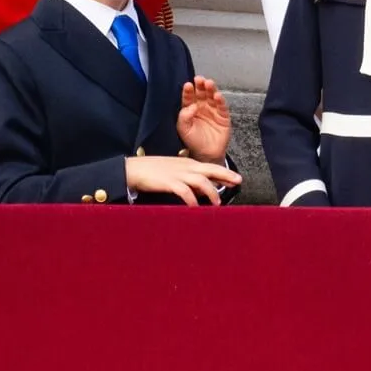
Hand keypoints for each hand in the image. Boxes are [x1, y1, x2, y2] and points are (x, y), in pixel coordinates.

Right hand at [124, 156, 240, 206]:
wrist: (133, 169)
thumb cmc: (152, 171)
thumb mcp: (174, 171)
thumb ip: (188, 178)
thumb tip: (202, 189)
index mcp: (187, 163)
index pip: (210, 167)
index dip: (224, 173)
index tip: (236, 179)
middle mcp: (185, 166)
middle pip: (211, 169)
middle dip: (226, 176)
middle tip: (238, 182)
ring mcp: (178, 173)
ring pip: (202, 181)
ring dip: (211, 192)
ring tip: (217, 203)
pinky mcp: (169, 182)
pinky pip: (185, 192)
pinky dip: (193, 200)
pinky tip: (196, 208)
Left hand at [177, 76, 231, 162]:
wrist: (206, 154)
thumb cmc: (193, 141)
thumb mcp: (183, 129)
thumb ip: (184, 116)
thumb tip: (191, 106)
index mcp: (190, 108)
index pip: (188, 97)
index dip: (188, 91)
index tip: (188, 85)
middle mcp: (202, 107)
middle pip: (201, 93)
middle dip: (200, 85)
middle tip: (199, 79)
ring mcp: (213, 110)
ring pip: (212, 96)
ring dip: (211, 89)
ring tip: (209, 83)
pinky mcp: (223, 116)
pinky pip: (222, 107)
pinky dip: (221, 100)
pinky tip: (217, 96)